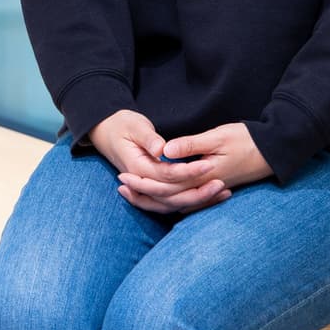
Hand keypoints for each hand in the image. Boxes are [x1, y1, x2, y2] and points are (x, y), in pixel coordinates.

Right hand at [87, 109, 228, 215]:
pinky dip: (192, 202)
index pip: (167, 175)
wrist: (106, 132)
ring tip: (223, 192)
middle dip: (199, 191)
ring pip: (174, 203)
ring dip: (198, 200)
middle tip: (221, 183)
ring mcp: (147, 188)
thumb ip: (148, 138)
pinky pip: (173, 201)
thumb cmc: (121, 125)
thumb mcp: (134, 125)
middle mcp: (142, 182)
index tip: (208, 165)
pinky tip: (211, 196)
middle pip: (173, 196)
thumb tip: (162, 149)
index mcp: (138, 168)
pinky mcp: (153, 188)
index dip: (188, 171)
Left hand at [120, 123, 274, 212]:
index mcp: (202, 177)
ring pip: (176, 204)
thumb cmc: (246, 140)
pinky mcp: (213, 189)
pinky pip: (187, 201)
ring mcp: (209, 192)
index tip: (123, 174)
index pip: (166, 187)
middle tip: (120, 185)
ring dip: (153, 200)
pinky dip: (170, 200)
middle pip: (168, 200)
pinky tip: (158, 198)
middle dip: (143, 193)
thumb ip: (191, 145)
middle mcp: (204, 189)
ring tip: (131, 192)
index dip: (143, 183)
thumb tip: (164, 151)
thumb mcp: (217, 137)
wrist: (273, 151)